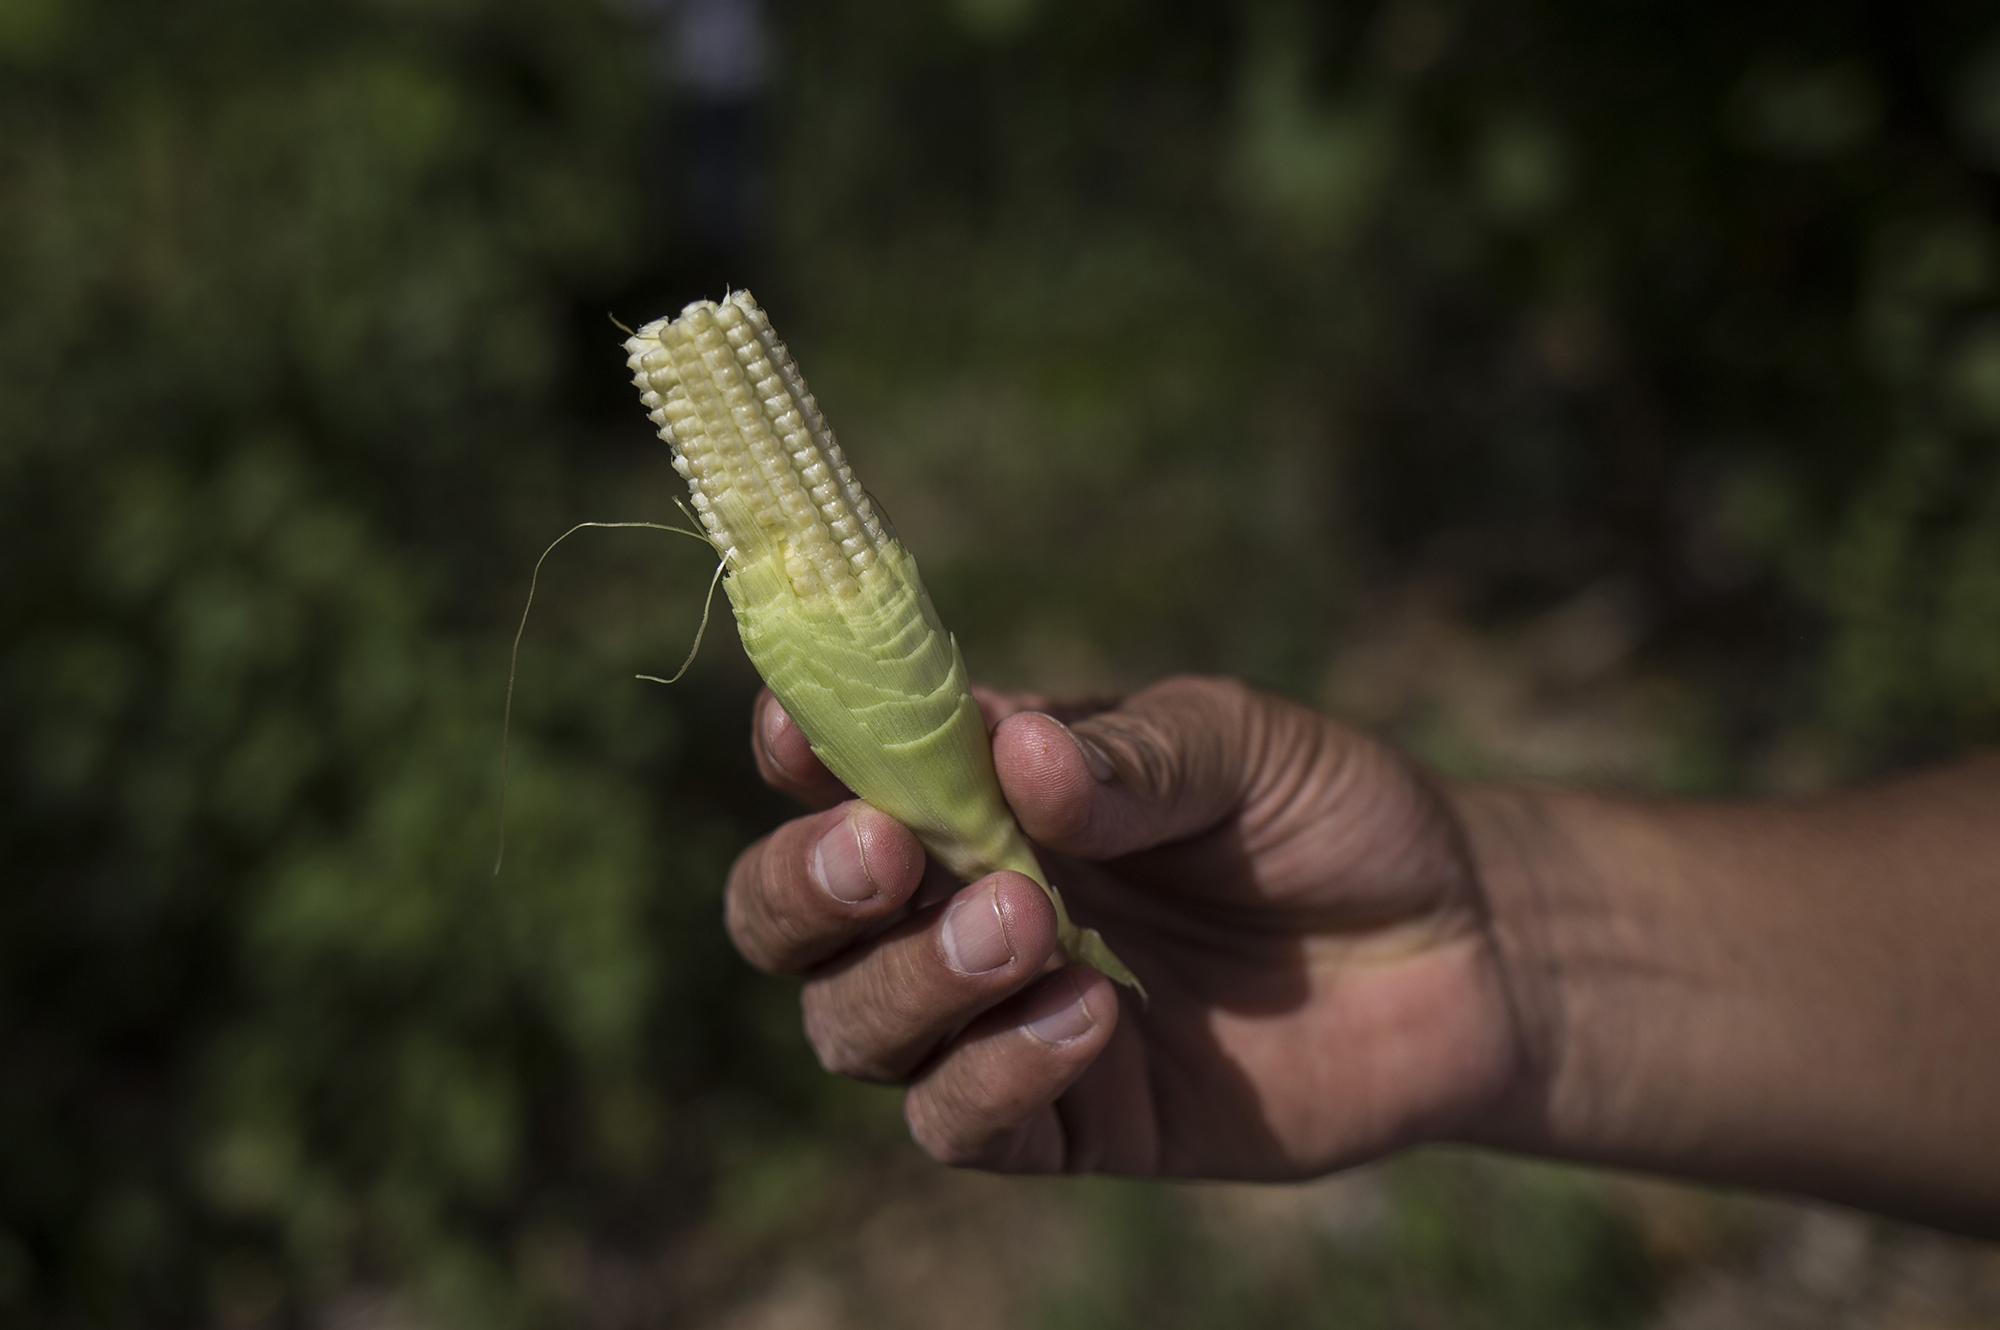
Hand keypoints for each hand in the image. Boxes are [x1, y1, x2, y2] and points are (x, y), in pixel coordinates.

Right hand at [723, 675, 1530, 1178]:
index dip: (799, 753)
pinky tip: (1093, 1016)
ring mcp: (1000, 1017)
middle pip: (794, 920)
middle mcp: (960, 901)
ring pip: (851, 1029)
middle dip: (805, 887)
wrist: (1458, 944)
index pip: (840, 773)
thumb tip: (1006, 751)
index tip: (797, 732)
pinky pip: (960, 1123)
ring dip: (909, 979)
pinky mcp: (1066, 1118)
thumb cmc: (1329, 812)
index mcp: (980, 790)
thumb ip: (1127, 755)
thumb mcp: (1239, 744)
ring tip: (1028, 921)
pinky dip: (996, 1073)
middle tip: (884, 851)